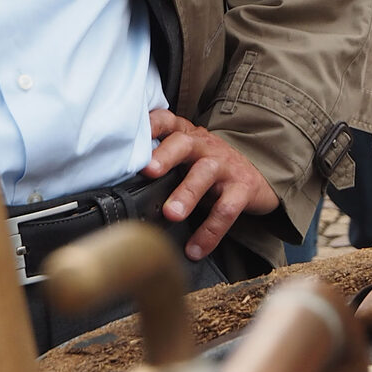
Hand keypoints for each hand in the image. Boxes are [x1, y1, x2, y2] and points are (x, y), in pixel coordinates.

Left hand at [144, 109, 279, 260]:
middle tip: (149, 171)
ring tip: (171, 214)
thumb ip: (161, 162)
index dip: (151, 124)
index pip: (167, 121)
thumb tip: (117, 185)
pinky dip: (210, 231)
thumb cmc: (210, 168)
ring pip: (206, 172)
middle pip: (184, 143)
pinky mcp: (242, 188)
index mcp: (187, 137)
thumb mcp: (187, 158)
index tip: (134, 135)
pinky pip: (227, 209)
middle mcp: (205, 147)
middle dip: (166, 155)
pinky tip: (195, 249)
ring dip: (187, 192)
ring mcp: (225, 166)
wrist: (255, 176)